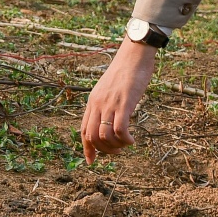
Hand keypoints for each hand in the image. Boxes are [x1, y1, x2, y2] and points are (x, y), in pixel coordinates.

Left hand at [83, 40, 158, 161]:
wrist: (133, 55)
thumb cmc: (125, 71)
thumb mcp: (109, 88)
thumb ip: (106, 102)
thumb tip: (109, 117)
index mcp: (92, 102)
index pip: (84, 130)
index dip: (87, 148)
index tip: (91, 161)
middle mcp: (97, 104)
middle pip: (92, 137)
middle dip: (104, 150)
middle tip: (117, 151)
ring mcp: (109, 104)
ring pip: (104, 136)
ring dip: (116, 146)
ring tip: (126, 144)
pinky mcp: (123, 103)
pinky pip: (119, 130)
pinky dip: (125, 140)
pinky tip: (132, 140)